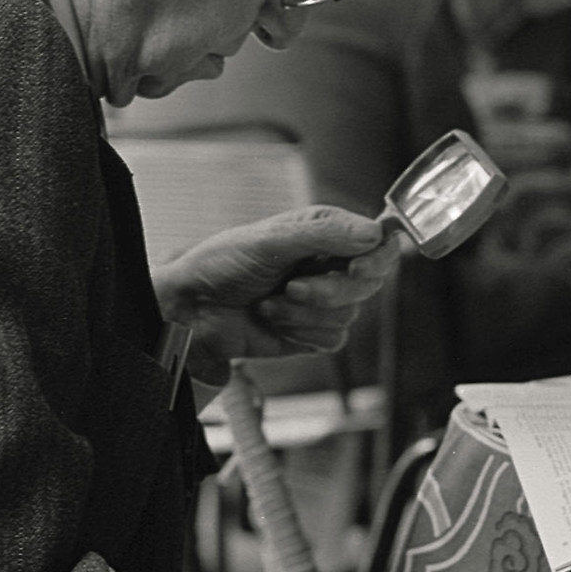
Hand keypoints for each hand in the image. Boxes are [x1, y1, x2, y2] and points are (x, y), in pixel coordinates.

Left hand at [152, 206, 404, 375]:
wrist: (193, 310)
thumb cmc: (221, 264)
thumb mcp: (269, 240)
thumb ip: (324, 233)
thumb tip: (373, 233)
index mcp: (324, 233)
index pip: (377, 242)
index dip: (376, 257)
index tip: (356, 269)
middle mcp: (329, 265)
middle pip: (369, 283)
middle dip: (329, 291)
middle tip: (292, 287)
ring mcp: (323, 301)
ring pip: (350, 315)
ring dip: (303, 313)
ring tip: (269, 303)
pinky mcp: (313, 333)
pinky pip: (333, 339)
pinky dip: (300, 332)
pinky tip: (273, 321)